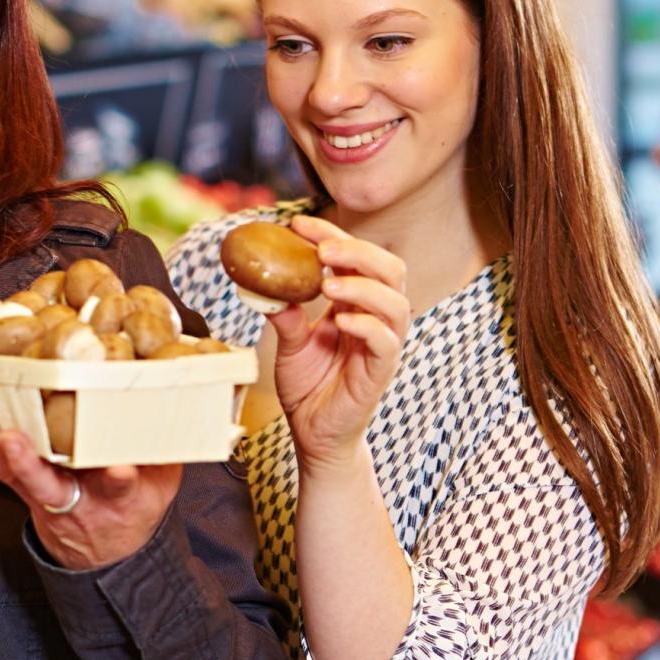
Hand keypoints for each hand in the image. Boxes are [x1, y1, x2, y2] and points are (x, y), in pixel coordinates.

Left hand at [0, 394, 182, 569]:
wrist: (107, 553)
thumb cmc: (133, 510)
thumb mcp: (163, 486)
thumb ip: (164, 449)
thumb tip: (174, 399)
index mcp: (119, 497)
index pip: (121, 487)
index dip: (119, 478)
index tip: (120, 470)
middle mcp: (76, 498)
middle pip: (48, 483)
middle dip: (28, 462)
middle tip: (13, 440)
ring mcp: (44, 495)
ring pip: (14, 473)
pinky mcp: (23, 488)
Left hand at [264, 216, 410, 471]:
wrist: (314, 434)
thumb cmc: (308, 386)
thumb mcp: (289, 343)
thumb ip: (284, 314)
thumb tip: (263, 284)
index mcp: (356, 303)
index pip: (356, 258)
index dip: (332, 236)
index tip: (299, 225)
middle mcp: (375, 318)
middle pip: (390, 269)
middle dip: (359, 252)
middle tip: (322, 251)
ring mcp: (382, 344)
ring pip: (396, 302)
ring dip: (363, 287)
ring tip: (328, 284)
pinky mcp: (381, 371)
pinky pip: (386, 341)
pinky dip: (367, 325)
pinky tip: (341, 321)